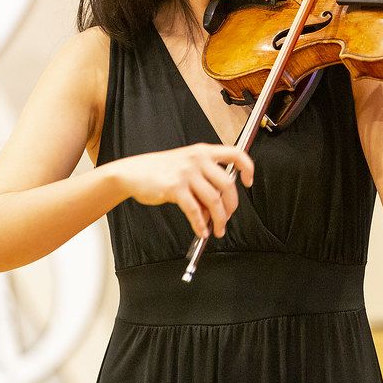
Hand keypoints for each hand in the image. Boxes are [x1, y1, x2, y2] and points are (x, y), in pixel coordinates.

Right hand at [114, 143, 253, 238]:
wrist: (134, 172)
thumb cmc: (161, 170)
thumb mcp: (187, 166)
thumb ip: (205, 181)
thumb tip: (218, 207)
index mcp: (203, 151)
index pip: (235, 153)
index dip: (247, 168)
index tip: (248, 182)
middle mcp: (197, 159)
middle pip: (227, 184)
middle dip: (231, 206)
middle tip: (227, 218)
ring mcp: (186, 173)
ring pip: (214, 200)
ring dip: (219, 219)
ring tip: (217, 229)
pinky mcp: (175, 188)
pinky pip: (195, 210)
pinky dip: (201, 225)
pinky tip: (202, 231)